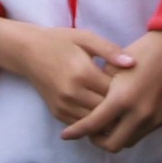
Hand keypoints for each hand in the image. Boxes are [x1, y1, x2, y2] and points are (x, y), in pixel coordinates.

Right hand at [0, 16, 122, 128]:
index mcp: (82, 72)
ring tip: (119, 109)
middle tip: (131, 101)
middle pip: (106, 110)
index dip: (127, 91)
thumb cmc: (60, 41)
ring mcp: (63, 105)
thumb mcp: (85, 38)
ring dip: (108, 118)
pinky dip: (93, 122)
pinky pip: (82, 125)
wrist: (27, 51)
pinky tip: (102, 113)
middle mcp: (72, 93)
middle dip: (120, 108)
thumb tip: (132, 63)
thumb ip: (109, 50)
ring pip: (95, 122)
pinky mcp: (57, 113)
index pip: (115, 92)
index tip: (134, 86)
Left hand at [63, 28, 161, 152]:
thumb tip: (88, 109)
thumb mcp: (111, 67)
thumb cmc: (139, 52)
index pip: (94, 125)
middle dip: (97, 140)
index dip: (77, 132)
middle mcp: (139, 114)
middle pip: (112, 144)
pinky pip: (141, 134)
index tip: (65, 135)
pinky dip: (129, 131)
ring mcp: (153, 119)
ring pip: (128, 142)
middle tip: (89, 130)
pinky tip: (122, 119)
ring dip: (115, 137)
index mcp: (122, 98)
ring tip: (104, 124)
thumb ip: (97, 90)